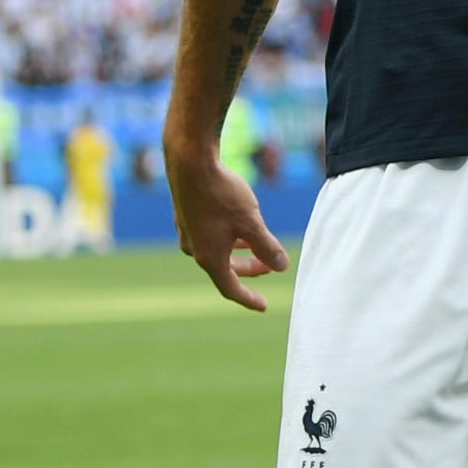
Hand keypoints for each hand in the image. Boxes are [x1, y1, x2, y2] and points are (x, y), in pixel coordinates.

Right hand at [167, 140, 288, 311]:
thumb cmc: (222, 194)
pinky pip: (209, 235)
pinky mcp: (186, 215)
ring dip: (238, 252)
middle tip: (270, 267)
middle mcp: (194, 248)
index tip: (264, 305)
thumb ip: (267, 248)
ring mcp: (187, 231)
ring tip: (256, 243)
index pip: (231, 288)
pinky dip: (227, 238)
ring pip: (216, 251)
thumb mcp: (252, 223)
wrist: (190, 162)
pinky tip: (237, 223)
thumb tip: (281, 267)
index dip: (249, 298)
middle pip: (224, 269)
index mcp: (209, 257)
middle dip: (249, 270)